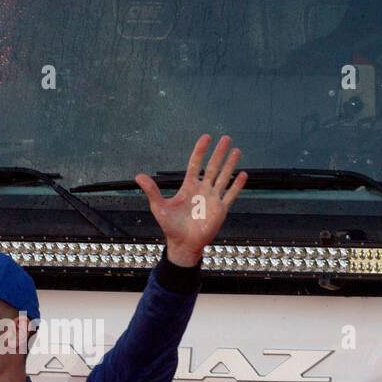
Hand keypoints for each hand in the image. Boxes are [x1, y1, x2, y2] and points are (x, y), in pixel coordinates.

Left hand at [135, 134, 247, 266]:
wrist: (182, 244)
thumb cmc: (170, 226)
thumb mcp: (159, 207)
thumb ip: (152, 191)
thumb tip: (138, 176)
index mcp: (189, 186)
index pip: (196, 164)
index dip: (200, 150)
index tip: (206, 137)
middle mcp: (202, 189)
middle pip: (213, 167)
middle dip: (219, 153)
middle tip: (226, 138)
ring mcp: (213, 198)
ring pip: (223, 177)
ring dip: (230, 164)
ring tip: (237, 150)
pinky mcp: (220, 209)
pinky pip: (230, 195)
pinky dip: (237, 185)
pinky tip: (243, 174)